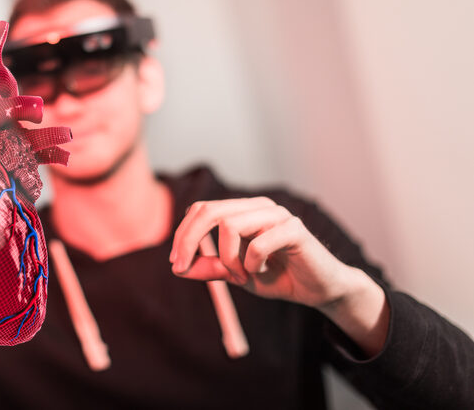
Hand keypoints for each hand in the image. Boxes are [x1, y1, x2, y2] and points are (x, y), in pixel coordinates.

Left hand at [169, 197, 389, 355]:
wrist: (320, 290)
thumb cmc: (278, 277)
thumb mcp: (236, 275)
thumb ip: (211, 268)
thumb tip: (178, 268)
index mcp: (243, 211)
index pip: (202, 209)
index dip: (182, 234)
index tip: (175, 264)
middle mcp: (258, 206)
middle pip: (210, 210)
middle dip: (188, 240)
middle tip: (182, 268)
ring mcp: (276, 214)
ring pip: (230, 225)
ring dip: (227, 259)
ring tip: (240, 277)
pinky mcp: (294, 229)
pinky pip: (258, 243)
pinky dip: (251, 263)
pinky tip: (259, 273)